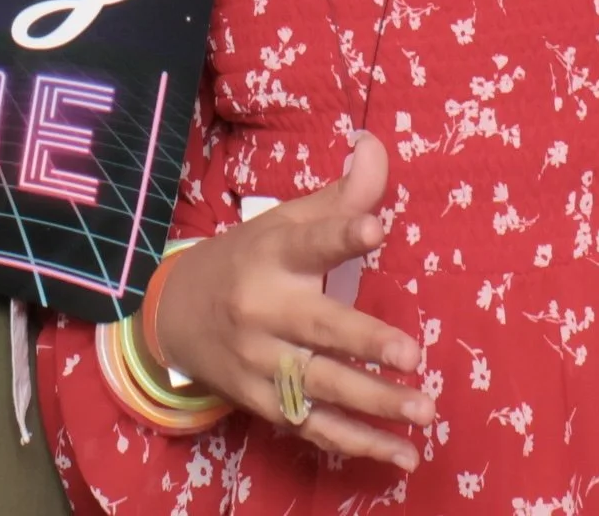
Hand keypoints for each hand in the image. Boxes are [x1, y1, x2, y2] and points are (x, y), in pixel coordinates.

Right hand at [147, 134, 433, 469]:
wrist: (175, 313)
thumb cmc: (248, 259)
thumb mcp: (283, 222)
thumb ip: (339, 196)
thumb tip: (377, 146)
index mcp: (271, 254)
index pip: (310, 241)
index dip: (341, 233)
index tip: (374, 227)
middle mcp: (263, 308)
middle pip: (318, 327)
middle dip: (364, 342)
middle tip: (411, 354)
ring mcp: (259, 361)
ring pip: (320, 385)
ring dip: (374, 402)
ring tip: (423, 409)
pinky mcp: (260, 402)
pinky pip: (312, 426)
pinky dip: (356, 444)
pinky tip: (401, 454)